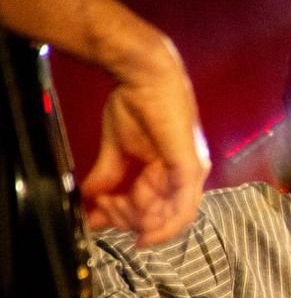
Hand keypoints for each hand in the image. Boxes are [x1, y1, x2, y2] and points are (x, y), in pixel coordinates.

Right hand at [79, 38, 208, 245]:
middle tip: (100, 212)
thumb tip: (90, 198)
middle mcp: (188, 178)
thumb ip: (109, 177)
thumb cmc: (137, 105)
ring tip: (108, 206)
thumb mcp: (118, 149)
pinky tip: (134, 215)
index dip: (128, 220)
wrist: (144, 76)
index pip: (156, 211)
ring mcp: (192, 174)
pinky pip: (182, 205)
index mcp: (174, 174)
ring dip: (135, 218)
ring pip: (170, 217)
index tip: (100, 221)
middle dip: (127, 221)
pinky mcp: (190, 168)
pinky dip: (159, 218)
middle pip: (162, 219)